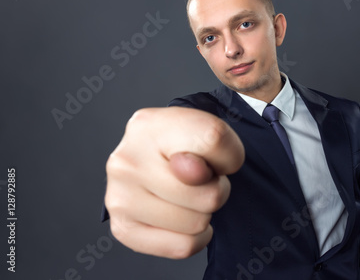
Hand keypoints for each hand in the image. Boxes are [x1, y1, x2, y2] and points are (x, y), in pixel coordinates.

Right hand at [104, 107, 244, 258]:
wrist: (157, 157)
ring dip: (203, 213)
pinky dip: (193, 238)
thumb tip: (193, 172)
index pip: (213, 140)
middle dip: (216, 190)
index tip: (211, 156)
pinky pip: (181, 247)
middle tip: (200, 179)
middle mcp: (126, 159)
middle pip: (210, 196)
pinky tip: (184, 219)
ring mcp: (119, 196)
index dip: (227, 156)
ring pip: (196, 224)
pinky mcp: (123, 227)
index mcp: (149, 125)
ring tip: (187, 195)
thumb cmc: (184, 145)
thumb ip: (216, 142)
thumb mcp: (210, 130)